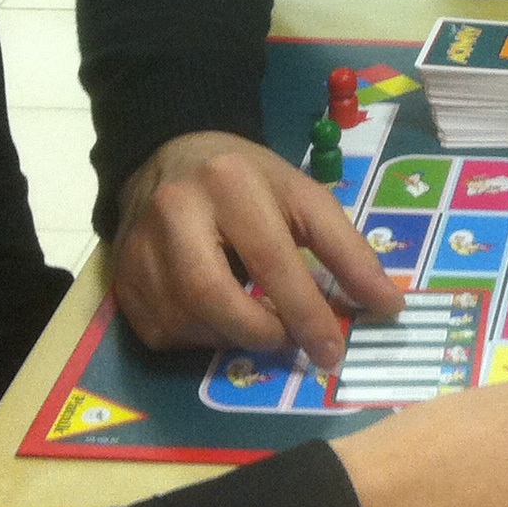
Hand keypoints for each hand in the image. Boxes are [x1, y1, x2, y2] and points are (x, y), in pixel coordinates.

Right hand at [111, 129, 402, 370]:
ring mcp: (139, 244)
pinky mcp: (120, 275)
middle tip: (290, 342)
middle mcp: (175, 210)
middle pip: (213, 295)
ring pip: (186, 320)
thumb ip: (345, 249)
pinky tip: (218, 317)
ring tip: (258, 322)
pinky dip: (200, 338)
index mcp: (230, 182)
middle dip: (260, 332)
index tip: (334, 351)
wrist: (169, 155)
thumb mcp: (302, 196)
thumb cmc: (248, 180)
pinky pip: (162, 330)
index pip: (271, 258)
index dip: (306, 311)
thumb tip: (387, 306)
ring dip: (231, 337)